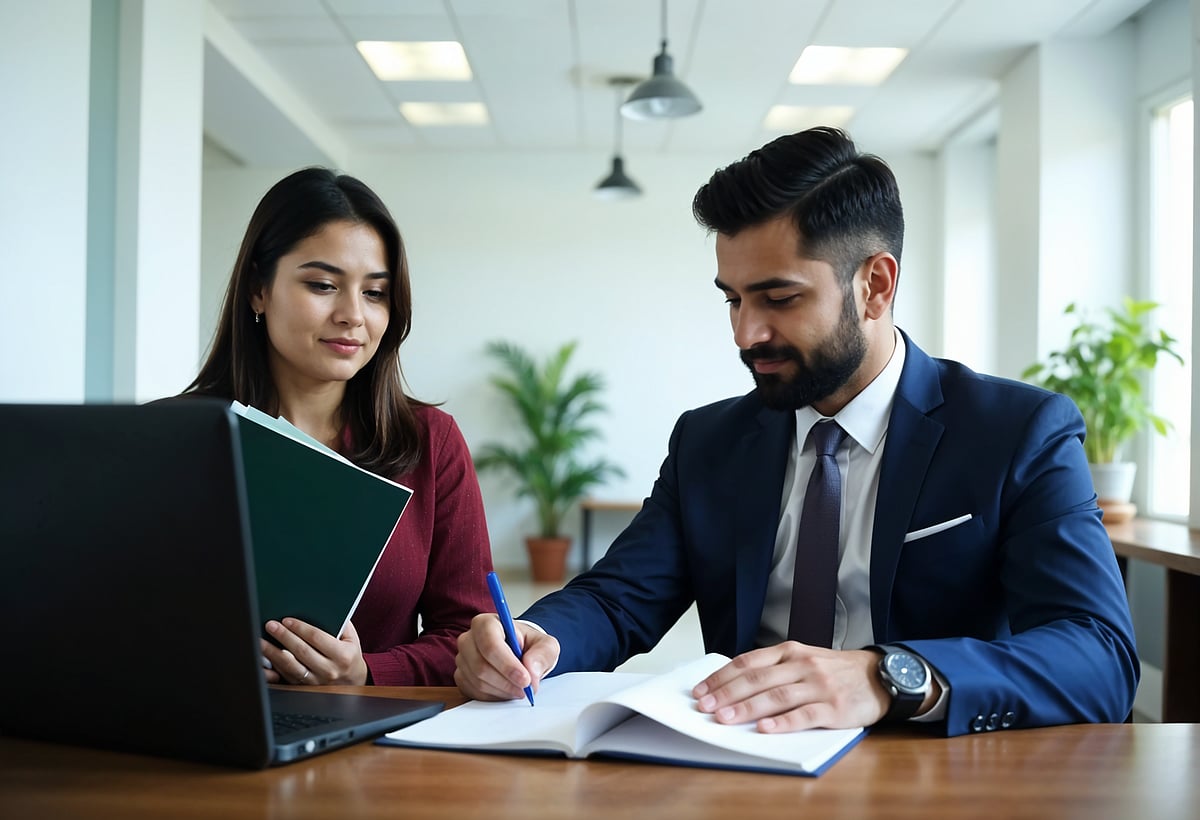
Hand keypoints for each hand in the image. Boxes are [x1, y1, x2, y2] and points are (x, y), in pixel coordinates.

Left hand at [261, 618, 368, 685]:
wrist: (353, 682)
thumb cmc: (349, 655)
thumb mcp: (352, 639)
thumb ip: (342, 624)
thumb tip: (323, 607)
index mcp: (342, 656)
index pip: (317, 638)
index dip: (300, 628)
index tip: (287, 620)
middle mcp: (329, 670)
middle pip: (301, 651)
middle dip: (284, 636)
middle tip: (271, 625)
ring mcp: (316, 681)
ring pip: (290, 666)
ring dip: (273, 653)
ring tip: (261, 641)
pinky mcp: (305, 687)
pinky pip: (286, 677)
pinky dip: (274, 667)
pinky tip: (264, 658)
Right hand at [454, 613, 558, 700]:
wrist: (520, 653)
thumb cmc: (529, 645)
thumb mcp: (546, 645)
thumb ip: (543, 654)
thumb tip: (531, 668)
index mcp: (487, 623)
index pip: (490, 644)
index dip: (507, 664)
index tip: (525, 679)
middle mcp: (469, 639)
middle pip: (481, 666)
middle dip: (506, 681)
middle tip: (526, 688)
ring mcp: (462, 659)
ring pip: (478, 681)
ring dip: (503, 690)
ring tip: (519, 689)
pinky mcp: (461, 676)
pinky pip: (474, 692)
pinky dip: (494, 696)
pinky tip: (506, 690)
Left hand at [692, 642, 891, 732]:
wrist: (878, 676)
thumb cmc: (834, 671)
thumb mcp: (803, 659)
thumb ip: (773, 669)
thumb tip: (734, 684)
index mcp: (790, 651)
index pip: (748, 662)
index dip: (722, 677)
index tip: (701, 690)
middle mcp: (802, 665)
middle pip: (757, 679)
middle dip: (727, 693)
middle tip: (706, 707)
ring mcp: (818, 686)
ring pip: (777, 696)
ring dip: (748, 708)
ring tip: (726, 719)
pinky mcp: (834, 708)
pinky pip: (804, 716)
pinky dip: (783, 723)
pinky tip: (765, 729)